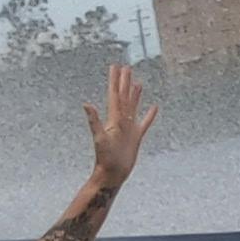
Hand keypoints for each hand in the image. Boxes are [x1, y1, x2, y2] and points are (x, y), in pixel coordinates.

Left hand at [83, 62, 156, 189]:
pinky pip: (144, 123)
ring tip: (137, 83)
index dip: (115, 80)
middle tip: (126, 68)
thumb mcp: (99, 137)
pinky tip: (154, 108)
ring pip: (133, 107)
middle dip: (125, 82)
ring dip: (135, 95)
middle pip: (124, 97)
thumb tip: (85, 104)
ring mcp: (129, 128)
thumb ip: (94, 120)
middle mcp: (121, 121)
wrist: (112, 173)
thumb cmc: (105, 158)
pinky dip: (149, 115)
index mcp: (113, 118)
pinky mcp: (136, 137)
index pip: (115, 95)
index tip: (116, 67)